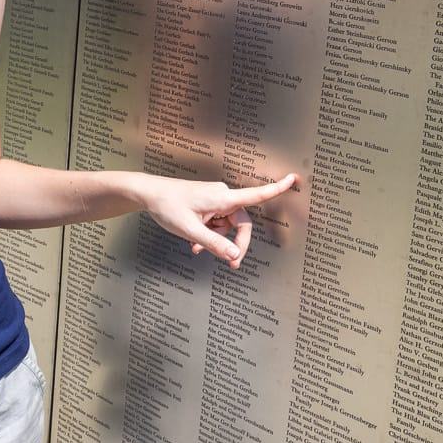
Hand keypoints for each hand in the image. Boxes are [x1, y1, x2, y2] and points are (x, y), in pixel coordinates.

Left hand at [134, 172, 299, 268]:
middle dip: (236, 244)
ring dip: (218, 240)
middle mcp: (222, 196)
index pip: (256, 194)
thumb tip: (235, 256)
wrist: (149, 194)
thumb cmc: (168, 207)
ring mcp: (214, 200)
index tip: (293, 178)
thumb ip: (214, 244)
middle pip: (241, 223)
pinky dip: (210, 234)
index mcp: (222, 198)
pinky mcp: (207, 204)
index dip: (276, 188)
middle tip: (231, 264)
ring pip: (227, 225)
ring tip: (198, 249)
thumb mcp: (191, 231)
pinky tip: (195, 244)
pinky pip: (217, 222)